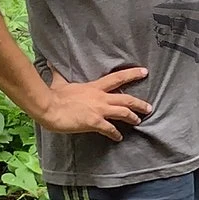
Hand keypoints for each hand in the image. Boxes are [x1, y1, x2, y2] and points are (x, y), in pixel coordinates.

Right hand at [36, 67, 152, 139]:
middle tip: (149, 107)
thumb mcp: (59, 82)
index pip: (118, 78)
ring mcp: (99, 110)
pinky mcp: (94, 122)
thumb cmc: (53, 95)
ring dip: (133, 117)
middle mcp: (100, 97)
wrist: (48, 107)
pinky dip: (116, 134)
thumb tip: (50, 62)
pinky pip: (110, 129)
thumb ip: (59, 74)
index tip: (144, 72)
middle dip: (139, 103)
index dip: (132, 74)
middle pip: (126, 98)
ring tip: (139, 121)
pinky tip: (119, 137)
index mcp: (94, 87)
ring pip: (123, 112)